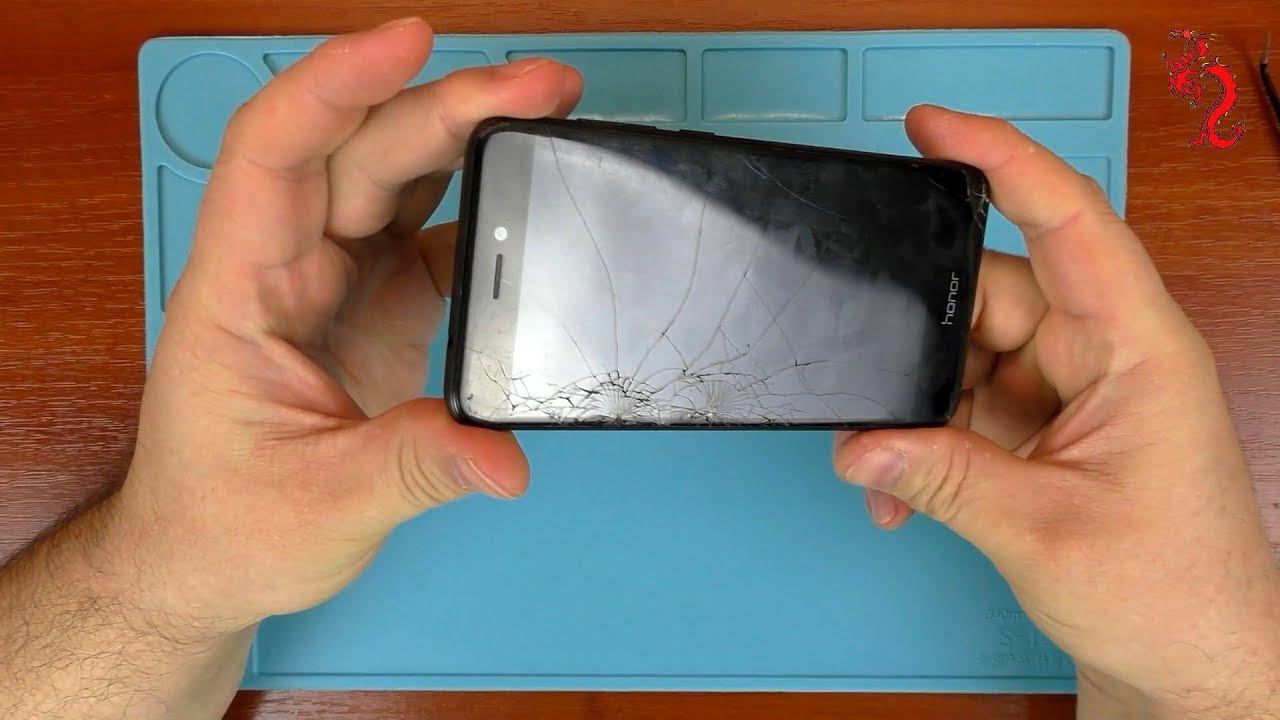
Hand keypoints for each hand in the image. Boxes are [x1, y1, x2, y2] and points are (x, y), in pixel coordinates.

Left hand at [113, 19, 581, 625]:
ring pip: (394, 179)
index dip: (335, 85)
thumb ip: (416, 467)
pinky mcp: (374, 306)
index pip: (274, 153)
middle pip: (359, 152)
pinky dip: (477, 212)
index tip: (409, 42)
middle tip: (540, 85)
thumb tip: (505, 455)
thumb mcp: (320, 504)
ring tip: (541, 107)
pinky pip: (428, 235)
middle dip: (445, 104)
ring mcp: (332, 281)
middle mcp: (284, 267)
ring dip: (463, 135)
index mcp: (239, 291)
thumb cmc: (224, 524)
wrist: (212, 559)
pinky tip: (524, 202)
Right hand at [834, 106, 1278, 713]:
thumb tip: (860, 440)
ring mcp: (1073, 390)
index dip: (1003, 160)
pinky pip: (966, 403)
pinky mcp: (1046, 426)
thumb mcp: (1043, 531)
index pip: (1071, 221)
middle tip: (870, 384)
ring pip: (969, 352)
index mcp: (1138, 349)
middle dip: (921, 336)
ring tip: (889, 467)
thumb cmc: (1173, 596)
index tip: (931, 128)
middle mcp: (1106, 354)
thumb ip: (944, 477)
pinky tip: (902, 487)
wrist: (1195, 667)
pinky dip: (927, 439)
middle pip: (992, 294)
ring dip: (918, 406)